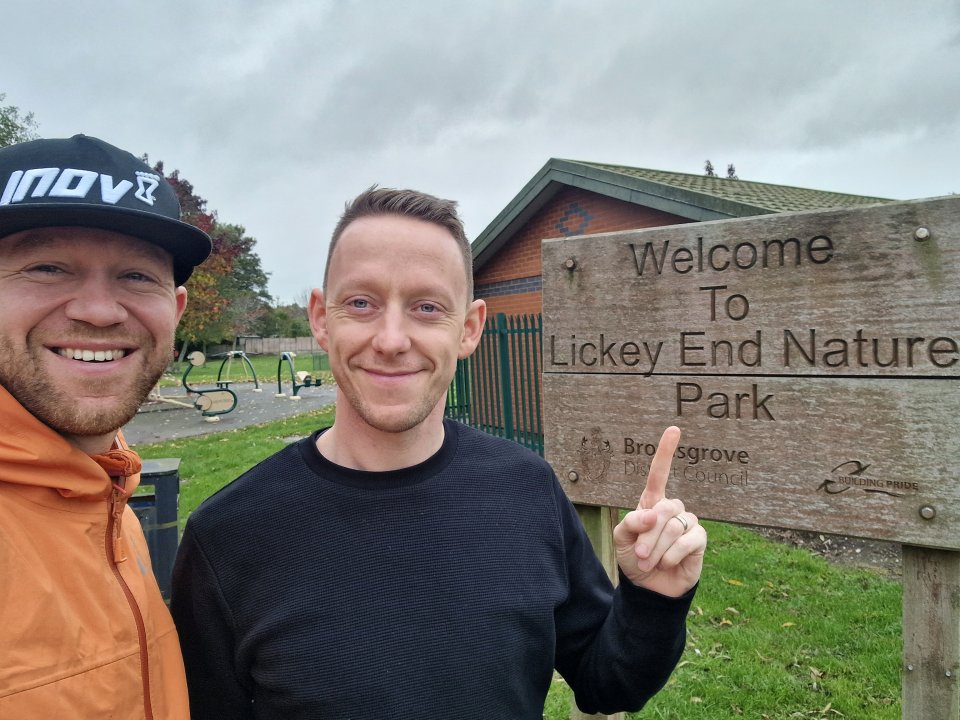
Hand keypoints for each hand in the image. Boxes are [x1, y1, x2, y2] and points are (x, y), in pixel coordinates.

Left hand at [613, 426, 705, 596]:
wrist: (648, 588)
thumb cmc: (634, 559)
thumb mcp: (622, 539)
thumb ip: (631, 523)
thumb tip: (652, 514)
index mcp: (651, 503)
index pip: (659, 474)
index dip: (666, 452)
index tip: (674, 429)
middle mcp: (672, 510)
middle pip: (663, 508)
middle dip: (648, 535)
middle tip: (638, 555)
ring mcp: (687, 524)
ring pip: (674, 526)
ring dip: (657, 548)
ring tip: (649, 562)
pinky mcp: (699, 541)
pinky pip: (689, 539)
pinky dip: (672, 554)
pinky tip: (666, 564)